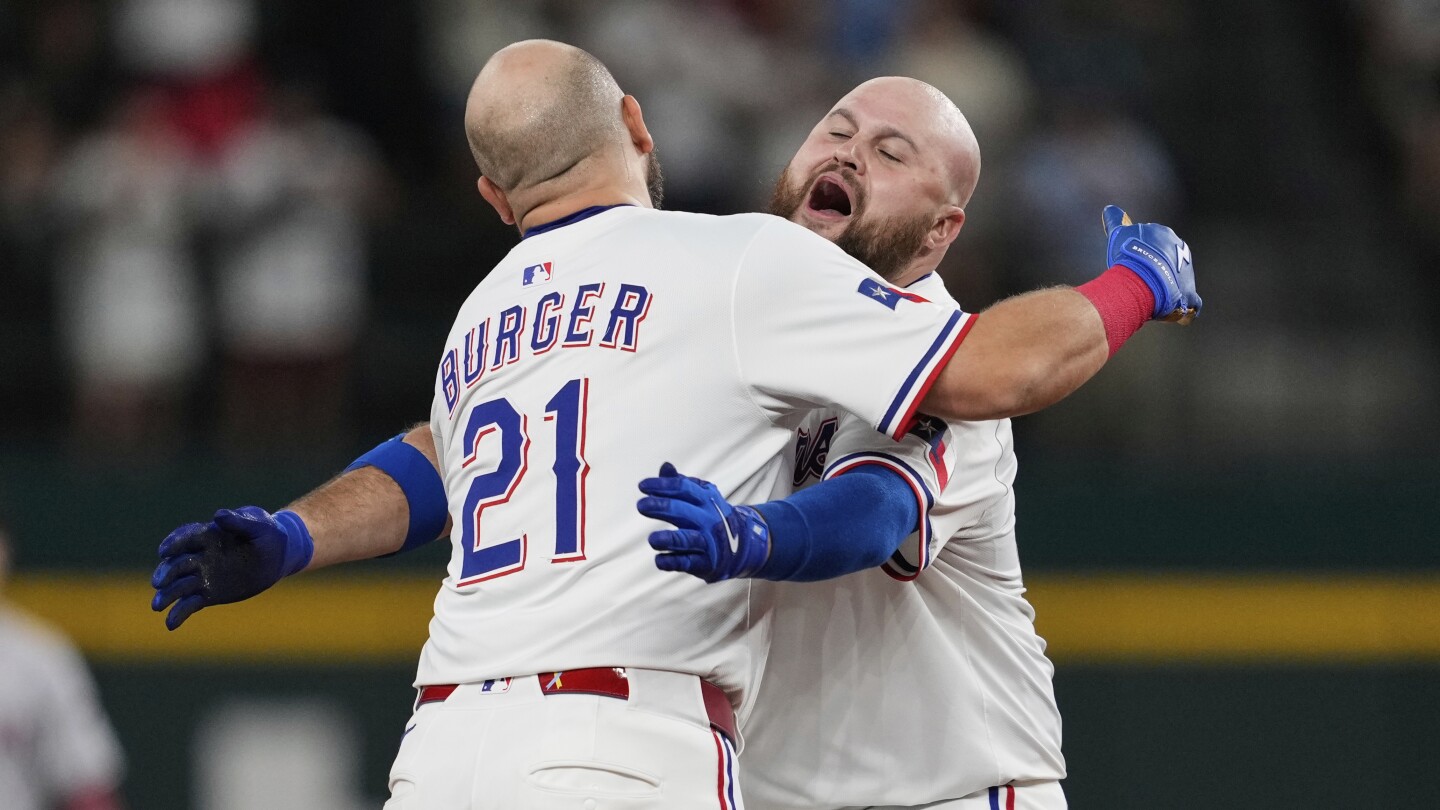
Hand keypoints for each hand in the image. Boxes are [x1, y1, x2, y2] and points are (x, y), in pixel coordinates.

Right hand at [150, 507, 313, 629]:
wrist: (278, 555)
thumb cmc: (268, 535)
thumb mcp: (258, 526)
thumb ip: (238, 522)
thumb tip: (218, 516)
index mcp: (209, 535)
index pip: (186, 538)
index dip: (174, 543)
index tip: (164, 551)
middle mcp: (200, 556)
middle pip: (178, 564)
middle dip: (167, 572)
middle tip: (159, 582)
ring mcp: (202, 576)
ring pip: (179, 586)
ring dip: (167, 595)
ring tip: (157, 606)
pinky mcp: (208, 593)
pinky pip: (190, 604)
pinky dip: (179, 613)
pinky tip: (170, 625)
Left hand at [636, 463, 769, 582]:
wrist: (741, 546)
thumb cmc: (711, 517)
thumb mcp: (701, 497)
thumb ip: (680, 482)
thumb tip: (665, 466)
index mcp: (706, 500)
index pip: (683, 488)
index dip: (663, 486)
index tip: (642, 486)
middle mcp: (708, 520)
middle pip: (684, 511)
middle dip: (663, 507)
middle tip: (641, 505)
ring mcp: (707, 542)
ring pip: (687, 540)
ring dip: (670, 540)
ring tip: (652, 539)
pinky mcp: (704, 563)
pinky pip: (687, 563)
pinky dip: (672, 562)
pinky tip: (659, 560)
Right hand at [1103, 205, 1200, 323]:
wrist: (1141, 278)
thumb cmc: (1128, 256)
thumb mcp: (1119, 235)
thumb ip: (1115, 221)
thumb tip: (1109, 208)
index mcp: (1165, 235)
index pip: (1156, 243)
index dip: (1144, 254)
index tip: (1133, 263)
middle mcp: (1180, 249)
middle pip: (1169, 260)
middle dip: (1158, 269)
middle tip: (1140, 281)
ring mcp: (1187, 272)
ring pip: (1178, 280)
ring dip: (1168, 288)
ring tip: (1152, 299)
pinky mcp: (1189, 293)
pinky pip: (1191, 303)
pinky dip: (1186, 309)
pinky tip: (1177, 315)